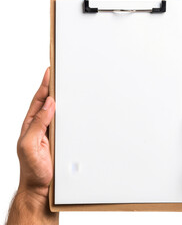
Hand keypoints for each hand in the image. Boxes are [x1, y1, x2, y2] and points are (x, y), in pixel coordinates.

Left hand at [7, 68, 57, 224]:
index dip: (44, 86)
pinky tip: (73, 108)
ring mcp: (51, 132)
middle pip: (48, 102)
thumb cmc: (32, 170)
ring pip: (57, 111)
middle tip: (60, 73)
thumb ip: (37, 125)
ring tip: (67, 85)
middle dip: (53, 87)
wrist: (40, 187)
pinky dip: (69, 113)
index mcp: (31, 125)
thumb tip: (48, 105)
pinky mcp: (60, 139)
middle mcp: (41, 126)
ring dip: (62, 99)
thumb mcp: (29, 146)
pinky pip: (65, 122)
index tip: (50, 72)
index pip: (38, 101)